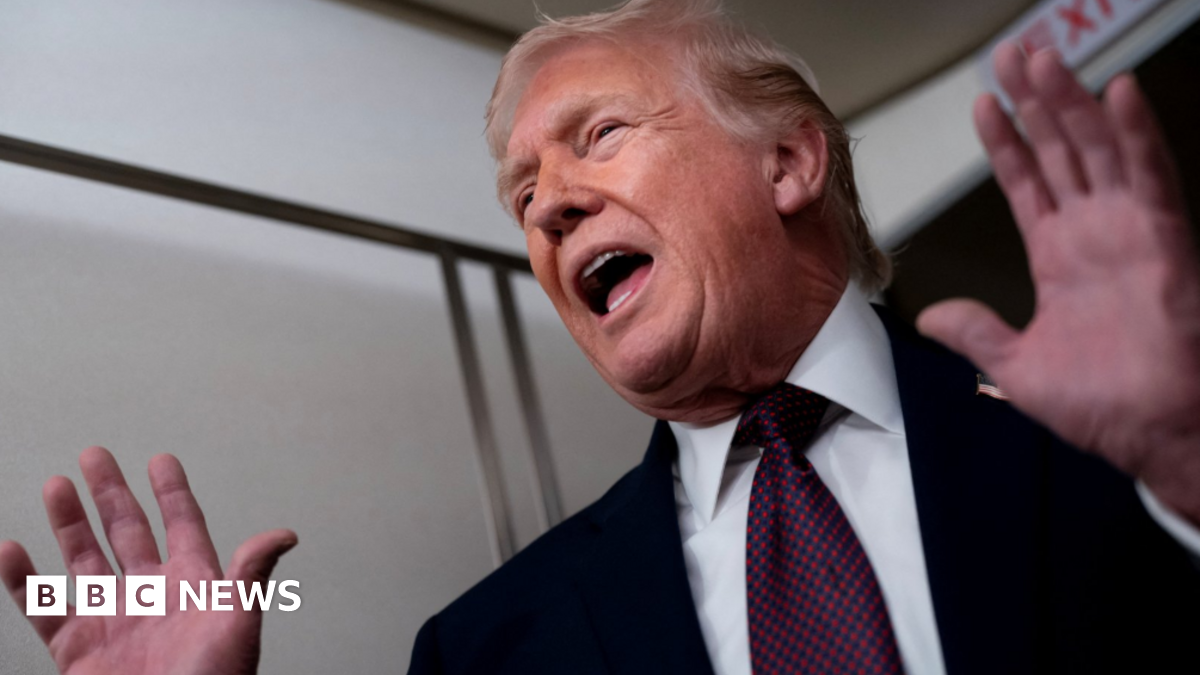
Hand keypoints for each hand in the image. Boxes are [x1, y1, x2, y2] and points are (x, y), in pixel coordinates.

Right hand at [0, 447, 296, 673]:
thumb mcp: (239, 622)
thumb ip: (252, 573)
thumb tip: (285, 534)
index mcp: (193, 585)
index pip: (183, 525)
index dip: (172, 492)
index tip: (161, 460)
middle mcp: (151, 596)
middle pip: (128, 531)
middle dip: (111, 493)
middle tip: (95, 456)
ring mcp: (113, 619)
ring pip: (84, 559)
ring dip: (70, 522)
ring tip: (57, 485)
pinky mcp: (77, 648)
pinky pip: (44, 605)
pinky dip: (24, 579)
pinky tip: (11, 549)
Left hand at [917, 43, 1199, 523]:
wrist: (1154, 433)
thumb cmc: (1103, 406)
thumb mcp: (1017, 367)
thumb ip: (975, 333)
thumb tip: (931, 317)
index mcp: (1059, 258)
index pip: (1026, 183)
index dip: (1005, 142)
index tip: (983, 103)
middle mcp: (1093, 234)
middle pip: (1058, 150)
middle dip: (1034, 102)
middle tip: (1014, 55)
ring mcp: (1128, 231)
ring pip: (1096, 149)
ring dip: (1070, 102)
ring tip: (1042, 58)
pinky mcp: (1163, 239)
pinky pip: (1150, 176)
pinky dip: (1134, 134)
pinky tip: (1116, 94)